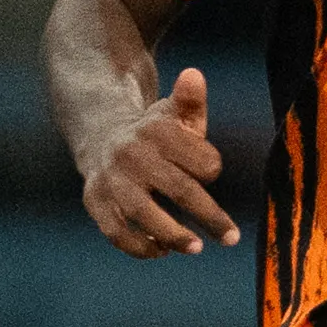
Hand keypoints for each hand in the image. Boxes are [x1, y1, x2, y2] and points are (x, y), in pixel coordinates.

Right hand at [80, 66, 240, 259]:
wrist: (100, 137)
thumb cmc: (153, 133)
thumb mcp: (173, 113)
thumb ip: (190, 101)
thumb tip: (193, 75)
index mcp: (157, 131)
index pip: (202, 162)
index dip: (210, 170)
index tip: (209, 173)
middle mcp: (133, 154)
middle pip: (180, 189)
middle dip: (210, 216)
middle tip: (231, 238)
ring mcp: (112, 179)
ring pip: (145, 213)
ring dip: (173, 236)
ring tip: (195, 248)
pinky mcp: (95, 200)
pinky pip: (116, 232)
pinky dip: (139, 247)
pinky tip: (160, 251)